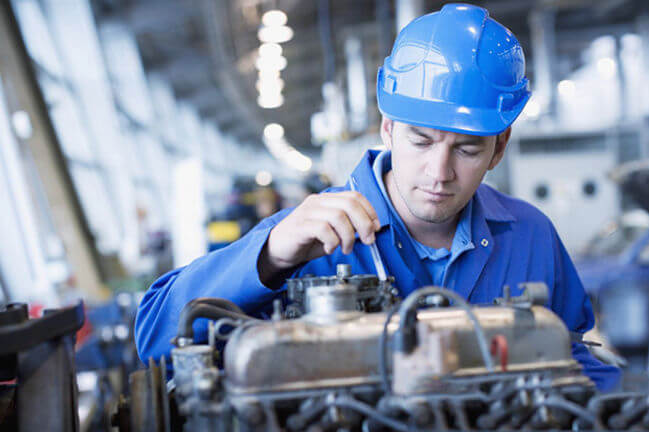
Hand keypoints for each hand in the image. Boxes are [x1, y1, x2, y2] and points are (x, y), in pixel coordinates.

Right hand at [258, 191, 380, 283]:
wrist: (278, 248)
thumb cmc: (306, 240)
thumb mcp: (332, 231)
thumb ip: (348, 226)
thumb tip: (371, 230)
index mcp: (327, 200)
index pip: (355, 196)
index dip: (370, 211)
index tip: (376, 228)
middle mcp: (318, 201)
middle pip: (350, 204)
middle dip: (364, 224)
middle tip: (367, 241)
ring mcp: (308, 212)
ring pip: (339, 216)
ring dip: (348, 236)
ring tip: (345, 248)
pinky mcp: (300, 226)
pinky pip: (323, 229)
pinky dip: (332, 241)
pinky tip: (329, 248)